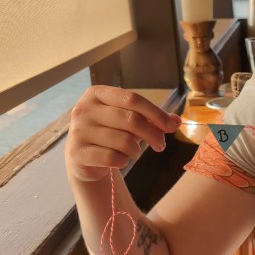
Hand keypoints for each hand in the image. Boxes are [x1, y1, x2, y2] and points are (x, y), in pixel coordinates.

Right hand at [66, 86, 181, 183]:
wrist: (84, 158)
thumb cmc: (111, 133)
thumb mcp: (130, 121)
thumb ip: (153, 118)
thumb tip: (177, 121)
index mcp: (97, 93)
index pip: (133, 99)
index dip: (156, 113)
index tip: (172, 126)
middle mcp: (83, 109)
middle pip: (131, 119)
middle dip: (153, 134)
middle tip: (161, 145)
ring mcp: (78, 131)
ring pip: (123, 141)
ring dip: (136, 150)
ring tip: (133, 151)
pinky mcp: (77, 152)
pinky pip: (112, 157)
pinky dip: (123, 161)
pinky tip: (121, 160)